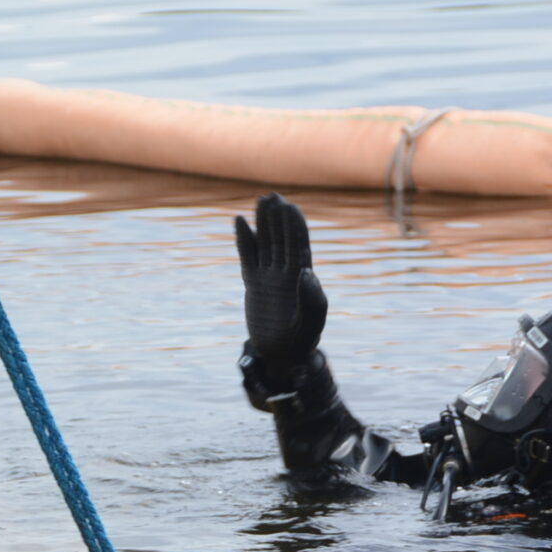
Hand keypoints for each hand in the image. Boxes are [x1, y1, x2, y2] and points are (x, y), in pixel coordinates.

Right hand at [233, 192, 327, 368]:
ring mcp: (269, 277)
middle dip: (278, 217)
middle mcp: (286, 272)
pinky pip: (247, 256)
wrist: (283, 354)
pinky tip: (239, 221)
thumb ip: (312, 298)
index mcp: (303, 277)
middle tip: (272, 196)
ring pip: (265, 243)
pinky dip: (244, 240)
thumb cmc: (302, 340)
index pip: (298, 245)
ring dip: (263, 222)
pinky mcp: (253, 284)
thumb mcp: (311, 322)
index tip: (290, 206)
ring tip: (260, 200)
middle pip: (281, 238)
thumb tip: (306, 272)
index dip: (295, 225)